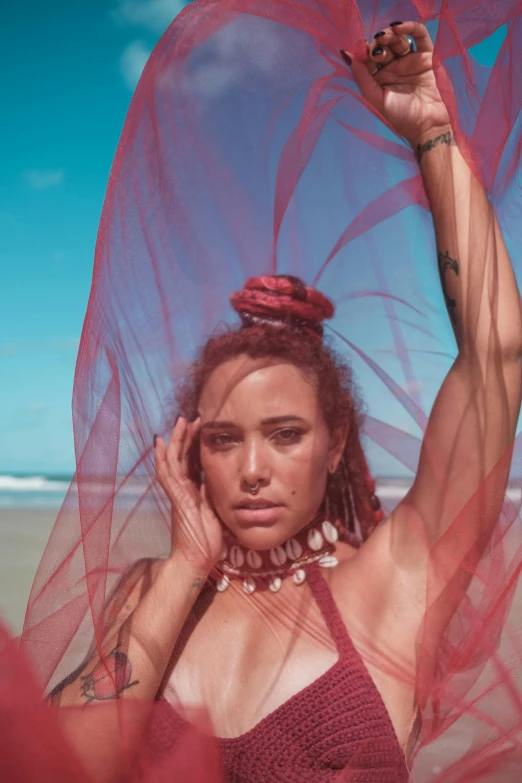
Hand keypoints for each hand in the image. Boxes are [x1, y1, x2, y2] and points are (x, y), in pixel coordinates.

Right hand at [155, 417, 222, 572]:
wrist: (196, 561)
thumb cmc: (206, 541)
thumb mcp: (214, 510)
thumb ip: (212, 494)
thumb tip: (217, 478)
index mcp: (192, 492)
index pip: (192, 462)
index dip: (195, 445)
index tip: (202, 427)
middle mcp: (181, 490)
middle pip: (181, 457)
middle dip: (185, 437)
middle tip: (192, 417)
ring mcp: (176, 494)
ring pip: (172, 461)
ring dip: (176, 441)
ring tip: (181, 421)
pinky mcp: (175, 499)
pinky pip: (167, 475)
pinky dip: (163, 458)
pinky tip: (161, 444)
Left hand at [342, 21, 450, 146]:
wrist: (427, 124)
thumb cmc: (400, 116)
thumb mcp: (375, 98)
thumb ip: (361, 78)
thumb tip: (347, 55)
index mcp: (379, 78)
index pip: (368, 58)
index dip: (363, 51)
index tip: (359, 50)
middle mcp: (393, 67)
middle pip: (383, 45)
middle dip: (377, 44)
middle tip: (376, 50)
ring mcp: (410, 60)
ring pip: (398, 39)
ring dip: (389, 35)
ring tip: (384, 38)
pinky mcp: (427, 56)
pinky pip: (419, 36)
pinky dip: (410, 27)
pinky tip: (398, 27)